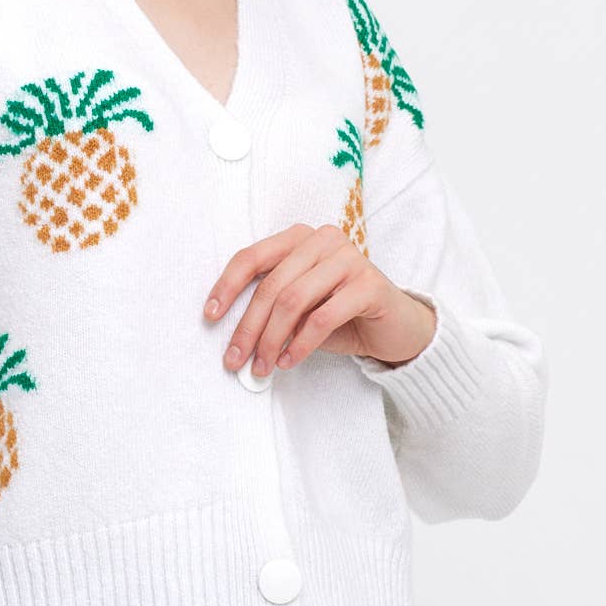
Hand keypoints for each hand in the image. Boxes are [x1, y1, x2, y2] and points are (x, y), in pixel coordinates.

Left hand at [203, 221, 436, 376]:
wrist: (396, 327)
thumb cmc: (341, 315)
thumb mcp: (299, 307)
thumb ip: (271, 306)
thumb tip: (232, 333)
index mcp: (300, 238)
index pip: (252, 257)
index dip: (226, 287)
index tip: (209, 317)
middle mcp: (323, 240)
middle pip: (271, 285)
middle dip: (248, 327)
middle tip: (234, 360)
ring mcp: (349, 258)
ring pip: (294, 300)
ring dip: (271, 339)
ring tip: (261, 367)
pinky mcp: (369, 284)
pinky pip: (323, 317)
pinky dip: (300, 344)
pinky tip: (289, 361)